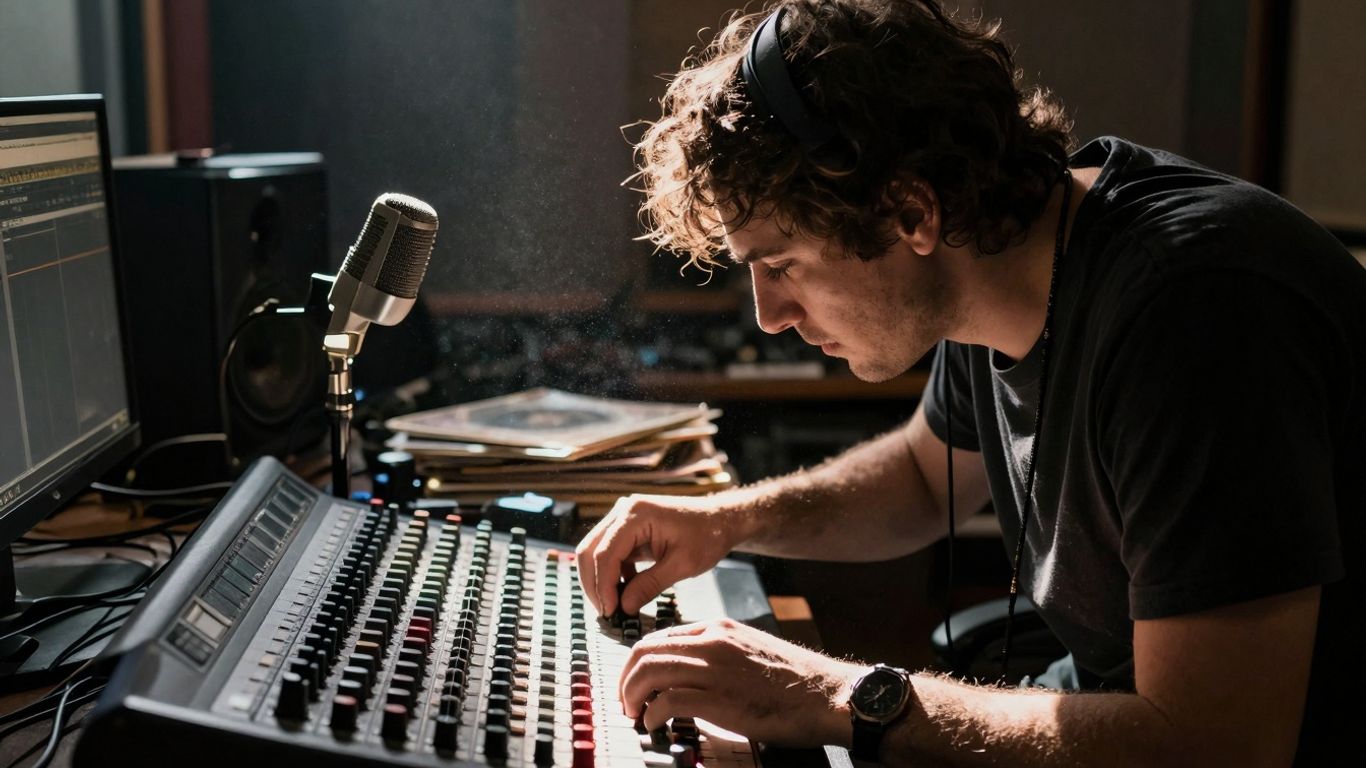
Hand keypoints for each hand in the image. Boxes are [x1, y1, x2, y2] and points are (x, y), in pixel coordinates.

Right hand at [575, 493, 750, 615]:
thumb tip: (624, 607)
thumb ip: (650, 585)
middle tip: (606, 612)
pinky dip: (612, 574)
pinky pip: (609, 553)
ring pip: (595, 552)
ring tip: (613, 606)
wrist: (720, 519)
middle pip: (590, 550)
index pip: (605, 553)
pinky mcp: (627, 529)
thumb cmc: (707, 536)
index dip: (603, 585)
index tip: (610, 611)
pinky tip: (624, 593)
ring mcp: (623, 518)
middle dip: (595, 584)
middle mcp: (623, 511)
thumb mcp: (682, 565)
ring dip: (600, 580)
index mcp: (636, 514)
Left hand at [619, 618, 861, 747]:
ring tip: (634, 713)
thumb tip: (690, 673)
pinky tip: (654, 724)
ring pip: (650, 671)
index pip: (661, 637)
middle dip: (627, 677)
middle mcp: (712, 642)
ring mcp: (714, 669)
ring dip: (633, 695)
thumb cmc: (795, 681)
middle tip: (626, 700)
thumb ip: (719, 653)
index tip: (635, 681)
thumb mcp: (751, 650)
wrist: (827, 694)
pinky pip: (668, 701)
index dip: (639, 662)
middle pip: (646, 651)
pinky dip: (652, 714)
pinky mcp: (718, 699)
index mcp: (719, 629)